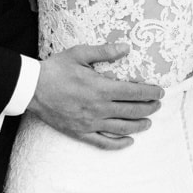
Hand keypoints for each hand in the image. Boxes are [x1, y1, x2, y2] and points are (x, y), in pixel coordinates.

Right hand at [28, 43, 163, 150]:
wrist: (32, 89)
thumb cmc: (55, 69)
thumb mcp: (79, 54)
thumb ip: (104, 52)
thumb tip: (126, 48)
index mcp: (101, 88)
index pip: (134, 92)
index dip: (150, 92)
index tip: (160, 91)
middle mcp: (99, 108)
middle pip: (132, 111)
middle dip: (149, 108)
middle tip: (158, 104)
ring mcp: (90, 122)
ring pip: (122, 128)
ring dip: (139, 125)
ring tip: (148, 122)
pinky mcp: (81, 132)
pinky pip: (104, 142)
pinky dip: (119, 144)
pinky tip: (129, 141)